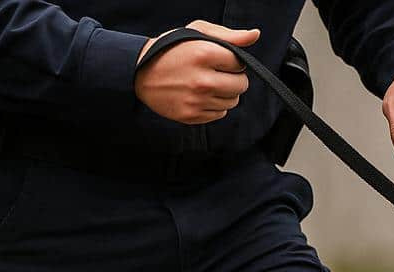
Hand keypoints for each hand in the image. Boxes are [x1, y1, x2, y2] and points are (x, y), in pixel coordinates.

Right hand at [135, 21, 260, 125]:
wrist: (138, 72)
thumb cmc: (170, 49)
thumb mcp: (196, 33)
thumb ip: (229, 35)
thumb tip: (255, 35)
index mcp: (203, 54)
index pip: (240, 63)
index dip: (232, 62)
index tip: (219, 60)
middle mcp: (202, 80)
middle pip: (242, 85)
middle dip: (234, 78)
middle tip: (216, 73)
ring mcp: (197, 100)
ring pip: (233, 101)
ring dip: (225, 93)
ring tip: (206, 83)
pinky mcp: (192, 115)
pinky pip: (220, 114)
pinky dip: (214, 105)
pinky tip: (200, 95)